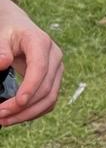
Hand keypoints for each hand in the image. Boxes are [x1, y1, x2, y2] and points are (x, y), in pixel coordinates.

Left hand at [0, 0, 61, 126]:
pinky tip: (17, 116)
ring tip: (6, 121)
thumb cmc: (8, 31)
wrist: (19, 27)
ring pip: (50, 99)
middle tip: (1, 116)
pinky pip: (48, 101)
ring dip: (29, 114)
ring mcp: (57, 70)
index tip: (17, 103)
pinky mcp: (55, 80)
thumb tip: (2, 64)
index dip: (30, 88)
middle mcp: (54, 57)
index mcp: (41, 43)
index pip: (40, 69)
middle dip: (24, 107)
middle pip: (46, 89)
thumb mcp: (1, 35)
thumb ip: (1, 49)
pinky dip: (34, 112)